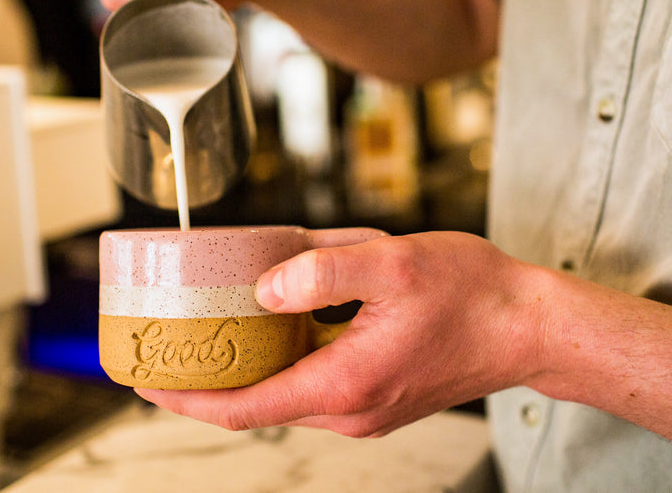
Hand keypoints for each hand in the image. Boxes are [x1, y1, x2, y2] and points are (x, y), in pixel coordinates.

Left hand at [135, 231, 544, 436]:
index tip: (144, 380)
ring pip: (286, 396)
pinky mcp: (378, 396)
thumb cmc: (473, 294)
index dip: (185, 397)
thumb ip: (322, 271)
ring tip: (211, 334)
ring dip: (246, 371)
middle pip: (257, 406)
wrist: (528, 324)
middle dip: (206, 382)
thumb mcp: (392, 263)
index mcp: (345, 383)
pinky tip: (275, 327)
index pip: (244, 407)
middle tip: (164, 348)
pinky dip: (283, 364)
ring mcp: (366, 409)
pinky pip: (314, 386)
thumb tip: (265, 286)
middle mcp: (351, 409)